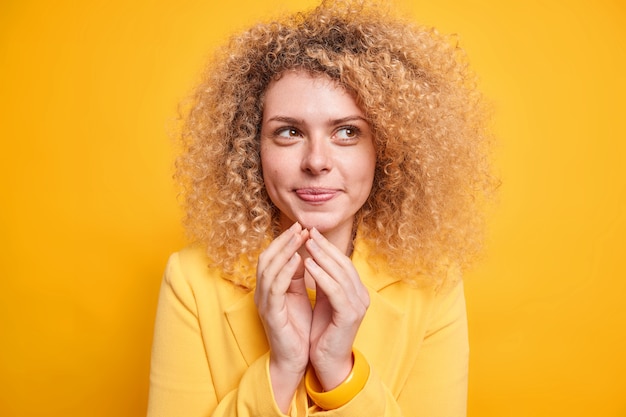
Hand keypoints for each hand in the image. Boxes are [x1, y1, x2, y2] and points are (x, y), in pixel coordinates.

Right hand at [254, 222, 310, 410]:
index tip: (302, 228)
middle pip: (267, 258)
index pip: (271, 257)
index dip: (285, 241)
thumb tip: (305, 253)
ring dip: (285, 251)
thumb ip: (298, 276)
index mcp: (268, 288)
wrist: (295, 359)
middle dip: (284, 241)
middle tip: (300, 227)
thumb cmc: (298, 329)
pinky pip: (275, 287)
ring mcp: (264, 303)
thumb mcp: (299, 296)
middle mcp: (262, 293)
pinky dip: (286, 271)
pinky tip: (298, 260)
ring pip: (268, 269)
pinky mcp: (271, 314)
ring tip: (300, 238)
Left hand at [304, 228, 369, 389]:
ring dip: (322, 256)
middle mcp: (361, 295)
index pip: (343, 262)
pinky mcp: (349, 316)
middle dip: (325, 246)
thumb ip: (323, 281)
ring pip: (340, 273)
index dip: (327, 246)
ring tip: (306, 243)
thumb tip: (313, 257)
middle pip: (343, 263)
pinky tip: (308, 265)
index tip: (311, 232)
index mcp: (356, 291)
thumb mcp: (324, 301)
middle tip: (309, 231)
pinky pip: (335, 290)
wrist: (328, 362)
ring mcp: (358, 305)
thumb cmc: (324, 332)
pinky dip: (321, 275)